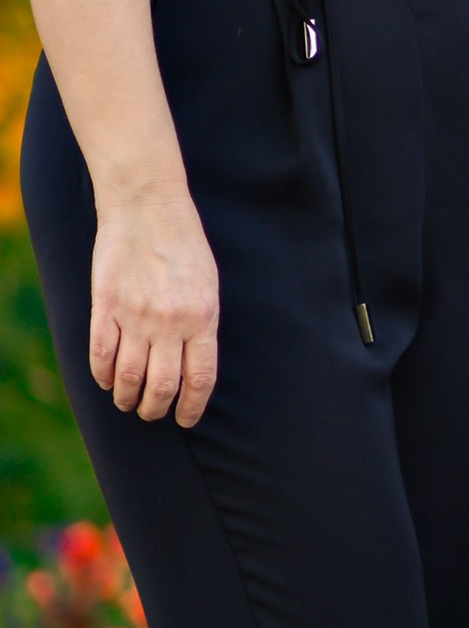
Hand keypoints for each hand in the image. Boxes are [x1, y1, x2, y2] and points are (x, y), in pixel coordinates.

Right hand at [91, 192, 219, 425]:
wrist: (148, 208)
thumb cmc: (185, 245)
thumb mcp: (208, 285)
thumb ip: (202, 325)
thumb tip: (194, 366)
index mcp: (203, 318)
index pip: (200, 379)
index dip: (192, 407)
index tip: (185, 419)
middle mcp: (170, 323)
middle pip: (162, 386)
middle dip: (156, 409)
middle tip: (151, 412)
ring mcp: (136, 316)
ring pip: (128, 377)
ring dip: (127, 398)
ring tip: (127, 401)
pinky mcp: (106, 306)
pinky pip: (101, 354)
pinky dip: (102, 375)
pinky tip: (105, 381)